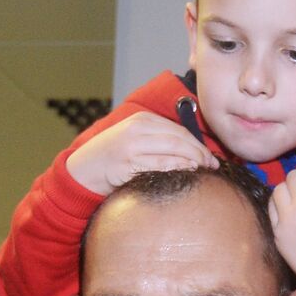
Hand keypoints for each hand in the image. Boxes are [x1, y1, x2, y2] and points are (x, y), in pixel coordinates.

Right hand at [66, 112, 218, 195]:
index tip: (210, 157)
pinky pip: (159, 166)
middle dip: (200, 153)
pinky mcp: (127, 164)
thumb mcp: (134, 140)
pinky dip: (176, 169)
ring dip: (192, 161)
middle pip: (179, 140)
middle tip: (213, 166)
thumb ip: (158, 141)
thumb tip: (191, 152)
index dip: (198, 144)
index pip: (179, 131)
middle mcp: (138, 130)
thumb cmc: (112, 159)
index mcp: (141, 121)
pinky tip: (186, 174)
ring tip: (203, 170)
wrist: (82, 171)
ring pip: (172, 151)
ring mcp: (132, 146)